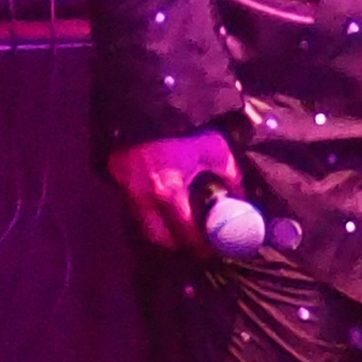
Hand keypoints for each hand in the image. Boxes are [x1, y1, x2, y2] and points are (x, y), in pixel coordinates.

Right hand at [107, 130, 241, 258]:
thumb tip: (243, 200)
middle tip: (196, 247)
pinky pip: (134, 211)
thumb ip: (231, 177)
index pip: (184, 232)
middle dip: (179, 246)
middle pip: (160, 239)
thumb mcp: (215, 150)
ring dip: (162, 235)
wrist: (149, 109)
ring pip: (144, 228)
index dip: (200, 246)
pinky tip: (163, 212)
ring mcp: (127, 193)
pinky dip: (149, 217)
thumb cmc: (186, 131)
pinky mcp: (118, 184)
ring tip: (181, 233)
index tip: (212, 252)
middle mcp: (145, 200)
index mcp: (170, 193)